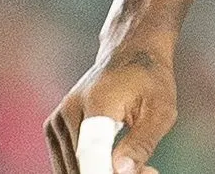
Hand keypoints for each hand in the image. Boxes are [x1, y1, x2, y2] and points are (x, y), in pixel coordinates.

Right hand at [45, 46, 174, 173]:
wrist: (130, 53)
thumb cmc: (150, 80)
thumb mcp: (161, 110)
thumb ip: (141, 143)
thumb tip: (122, 173)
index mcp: (98, 102)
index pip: (91, 151)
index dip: (103, 172)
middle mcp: (69, 112)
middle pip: (81, 164)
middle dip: (112, 173)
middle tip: (148, 170)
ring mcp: (56, 121)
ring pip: (71, 167)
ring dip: (101, 172)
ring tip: (137, 164)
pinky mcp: (53, 129)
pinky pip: (66, 161)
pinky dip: (87, 168)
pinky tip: (114, 162)